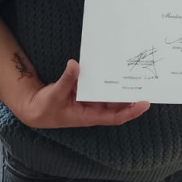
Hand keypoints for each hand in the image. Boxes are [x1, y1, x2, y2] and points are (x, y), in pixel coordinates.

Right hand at [15, 59, 149, 128]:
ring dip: (120, 86)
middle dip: (131, 96)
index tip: (145, 103)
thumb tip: (74, 65)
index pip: (115, 117)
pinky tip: (113, 67)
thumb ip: (66, 80)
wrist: (35, 108)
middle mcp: (93, 109)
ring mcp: (90, 100)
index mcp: (89, 116)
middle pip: (117, 105)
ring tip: (134, 73)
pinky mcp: (85, 91)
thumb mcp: (55, 94)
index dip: (131, 111)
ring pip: (110, 95)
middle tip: (145, 82)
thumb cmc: (46, 108)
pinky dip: (106, 78)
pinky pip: (100, 85)